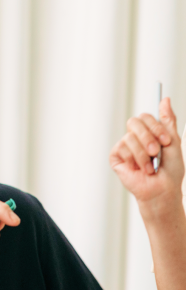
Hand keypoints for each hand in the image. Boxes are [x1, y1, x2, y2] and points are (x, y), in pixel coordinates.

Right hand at [109, 97, 184, 219]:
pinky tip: (139, 169)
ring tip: (150, 166)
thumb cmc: (170, 170)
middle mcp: (135, 137)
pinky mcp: (116, 156)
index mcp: (149, 132)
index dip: (156, 127)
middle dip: (149, 138)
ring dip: (144, 154)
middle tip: (156, 152)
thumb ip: (168, 120)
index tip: (166, 140)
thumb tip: (165, 99)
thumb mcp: (173, 142)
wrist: (162, 189)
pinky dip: (135, 160)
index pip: (146, 117)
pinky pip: (123, 148)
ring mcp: (125, 146)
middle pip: (135, 121)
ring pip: (130, 137)